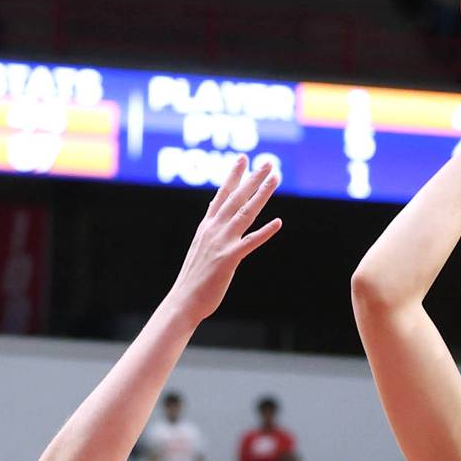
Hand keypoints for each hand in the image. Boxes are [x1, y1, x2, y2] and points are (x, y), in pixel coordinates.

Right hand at [167, 156, 281, 321]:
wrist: (183, 300)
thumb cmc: (194, 278)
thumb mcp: (200, 246)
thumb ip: (209, 228)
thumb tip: (214, 209)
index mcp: (207, 227)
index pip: (222, 195)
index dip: (233, 176)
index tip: (243, 159)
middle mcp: (213, 230)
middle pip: (236, 198)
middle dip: (252, 178)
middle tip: (266, 162)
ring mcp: (221, 243)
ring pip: (245, 212)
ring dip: (261, 194)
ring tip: (274, 178)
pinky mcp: (228, 259)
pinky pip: (250, 242)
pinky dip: (264, 232)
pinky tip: (278, 222)